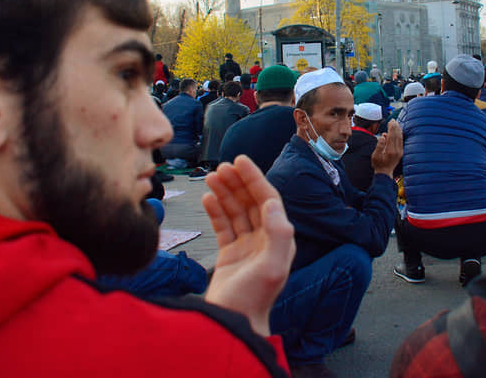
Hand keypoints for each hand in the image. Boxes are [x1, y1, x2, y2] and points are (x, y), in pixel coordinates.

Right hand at [202, 155, 294, 336]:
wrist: (232, 324)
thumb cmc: (253, 300)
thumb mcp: (273, 267)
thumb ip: (278, 234)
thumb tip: (271, 203)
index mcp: (278, 241)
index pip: (268, 200)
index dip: (255, 179)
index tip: (240, 161)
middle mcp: (264, 241)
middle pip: (251, 203)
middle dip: (237, 183)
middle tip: (221, 167)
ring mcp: (246, 248)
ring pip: (235, 212)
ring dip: (224, 193)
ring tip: (211, 177)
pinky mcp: (229, 255)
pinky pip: (223, 226)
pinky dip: (215, 211)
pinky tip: (207, 198)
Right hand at [372, 120, 402, 176]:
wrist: (385, 173)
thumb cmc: (378, 164)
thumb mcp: (375, 156)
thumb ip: (379, 146)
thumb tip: (383, 137)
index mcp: (390, 151)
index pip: (392, 136)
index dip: (391, 128)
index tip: (390, 121)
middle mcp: (397, 151)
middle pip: (397, 135)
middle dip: (395, 127)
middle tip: (393, 120)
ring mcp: (400, 152)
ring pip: (400, 138)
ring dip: (398, 130)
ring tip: (396, 123)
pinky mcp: (400, 152)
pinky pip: (401, 141)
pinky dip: (399, 135)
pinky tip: (397, 131)